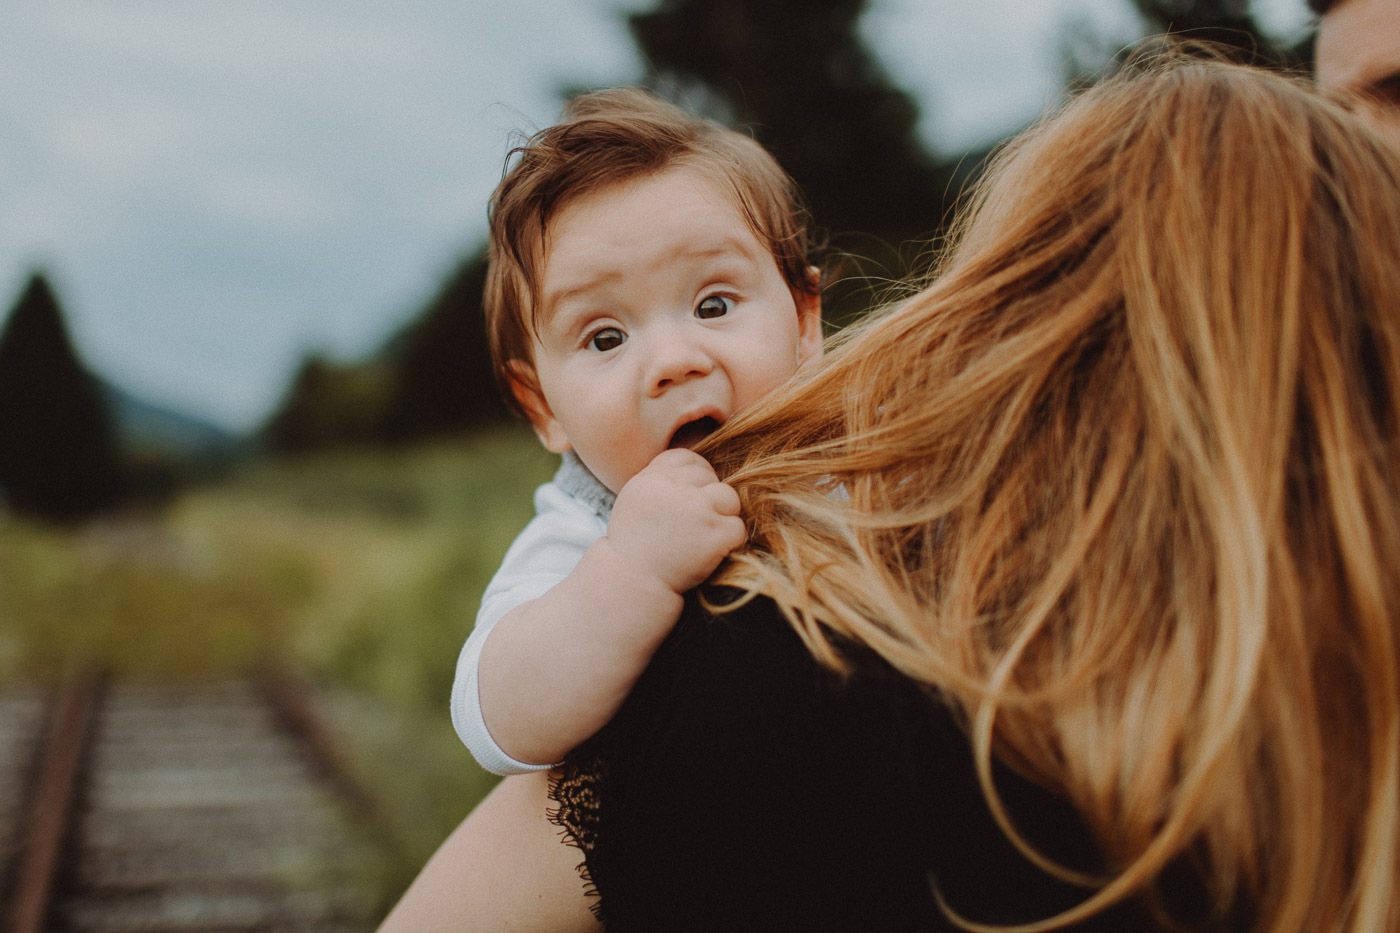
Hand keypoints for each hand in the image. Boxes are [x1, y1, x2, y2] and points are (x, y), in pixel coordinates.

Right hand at [605, 449, 745, 594]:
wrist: (632, 582)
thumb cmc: (635, 544)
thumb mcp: (636, 499)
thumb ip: (661, 480)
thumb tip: (697, 469)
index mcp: (653, 477)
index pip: (687, 458)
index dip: (696, 474)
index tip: (693, 495)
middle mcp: (675, 489)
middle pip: (710, 477)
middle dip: (708, 498)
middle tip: (695, 525)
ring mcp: (697, 510)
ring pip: (730, 498)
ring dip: (723, 516)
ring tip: (705, 536)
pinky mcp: (714, 535)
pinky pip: (738, 528)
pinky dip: (730, 542)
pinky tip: (710, 552)